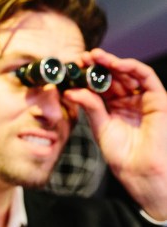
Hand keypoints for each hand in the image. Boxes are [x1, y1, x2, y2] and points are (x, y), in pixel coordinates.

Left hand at [63, 48, 166, 219]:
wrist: (137, 169)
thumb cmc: (120, 153)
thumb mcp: (99, 126)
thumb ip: (89, 106)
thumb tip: (69, 91)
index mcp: (112, 107)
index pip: (100, 85)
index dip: (88, 75)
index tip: (73, 67)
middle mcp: (127, 100)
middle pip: (113, 76)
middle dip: (98, 65)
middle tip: (82, 58)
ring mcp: (141, 98)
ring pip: (127, 73)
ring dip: (111, 62)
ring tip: (95, 58)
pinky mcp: (157, 98)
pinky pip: (146, 77)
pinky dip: (131, 67)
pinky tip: (116, 64)